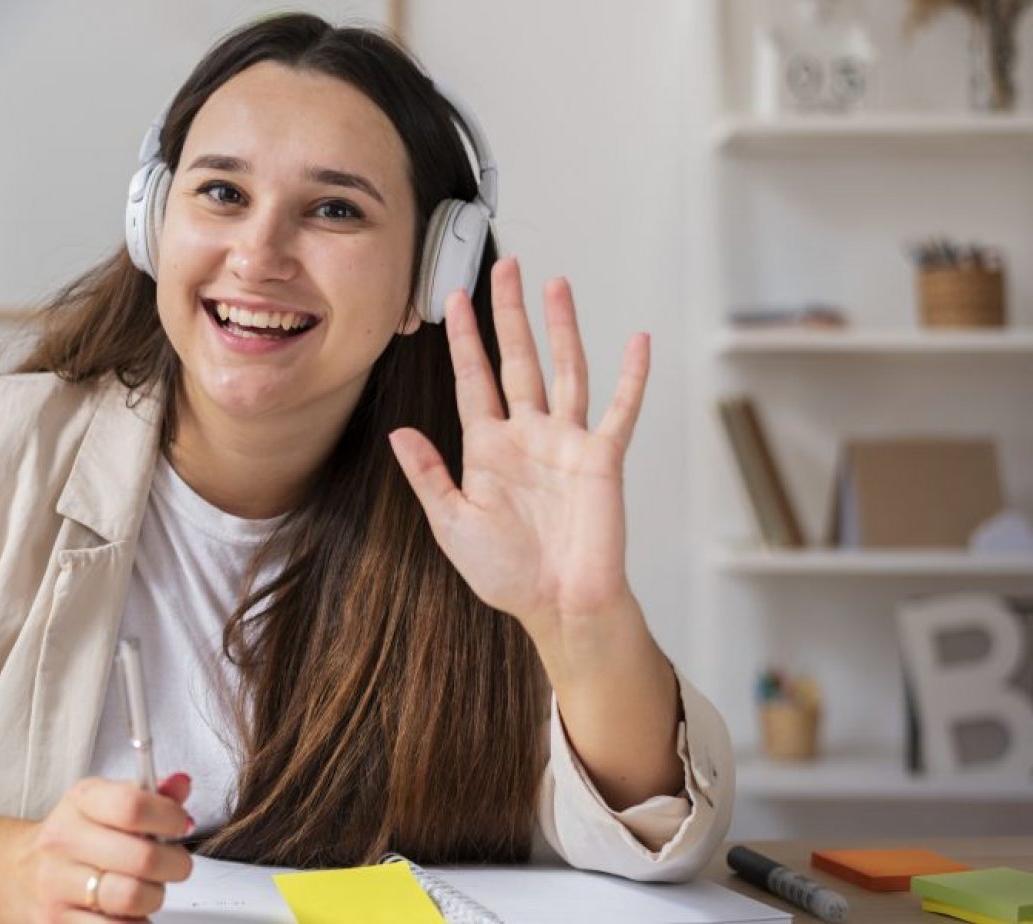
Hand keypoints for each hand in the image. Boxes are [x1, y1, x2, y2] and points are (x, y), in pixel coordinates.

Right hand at [8, 773, 194, 922]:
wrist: (17, 873)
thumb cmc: (74, 836)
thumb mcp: (105, 803)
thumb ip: (148, 794)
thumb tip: (181, 785)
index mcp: (82, 801)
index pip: (132, 805)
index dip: (169, 817)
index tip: (180, 825)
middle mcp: (64, 840)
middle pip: (142, 857)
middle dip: (175, 864)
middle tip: (175, 864)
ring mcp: (57, 884)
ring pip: (131, 898)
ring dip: (155, 897)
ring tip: (149, 890)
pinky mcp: (55, 921)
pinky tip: (130, 913)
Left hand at [388, 256, 649, 664]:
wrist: (557, 605)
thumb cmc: (506, 572)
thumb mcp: (451, 523)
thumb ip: (429, 475)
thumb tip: (398, 434)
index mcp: (488, 447)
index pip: (474, 378)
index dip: (464, 338)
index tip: (453, 297)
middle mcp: (528, 435)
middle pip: (519, 359)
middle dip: (511, 314)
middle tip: (507, 266)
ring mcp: (567, 443)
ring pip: (565, 370)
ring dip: (563, 328)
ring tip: (556, 285)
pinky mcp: (603, 459)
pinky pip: (620, 410)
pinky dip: (631, 377)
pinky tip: (637, 342)